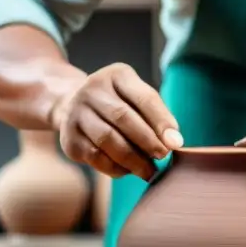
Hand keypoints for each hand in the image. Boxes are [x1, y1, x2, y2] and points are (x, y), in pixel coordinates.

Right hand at [52, 63, 182, 179]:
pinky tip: (128, 171)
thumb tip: (174, 142)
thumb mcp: (135, 98)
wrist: (72, 106)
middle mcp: (92, 90)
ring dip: (132, 159)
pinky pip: (95, 156)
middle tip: (163, 157)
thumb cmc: (117, 103)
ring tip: (149, 171)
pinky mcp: (68, 138)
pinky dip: (115, 167)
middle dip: (147, 141)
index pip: (143, 97)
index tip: (176, 143)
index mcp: (117, 75)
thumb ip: (155, 116)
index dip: (162, 121)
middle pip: (123, 118)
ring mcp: (76, 113)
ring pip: (107, 139)